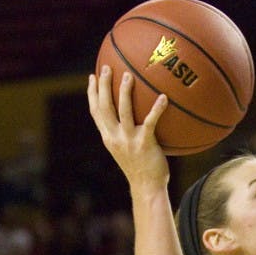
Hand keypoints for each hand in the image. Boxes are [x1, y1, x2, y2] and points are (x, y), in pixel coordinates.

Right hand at [87, 66, 170, 193]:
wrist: (147, 187)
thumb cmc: (141, 168)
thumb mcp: (126, 150)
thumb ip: (125, 134)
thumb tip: (133, 118)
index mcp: (108, 137)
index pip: (95, 112)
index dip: (92, 93)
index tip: (92, 76)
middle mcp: (114, 137)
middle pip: (104, 106)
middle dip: (103, 85)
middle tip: (107, 67)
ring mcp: (128, 140)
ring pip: (122, 110)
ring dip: (123, 91)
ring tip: (128, 75)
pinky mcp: (144, 143)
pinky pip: (150, 122)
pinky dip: (157, 109)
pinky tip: (164, 97)